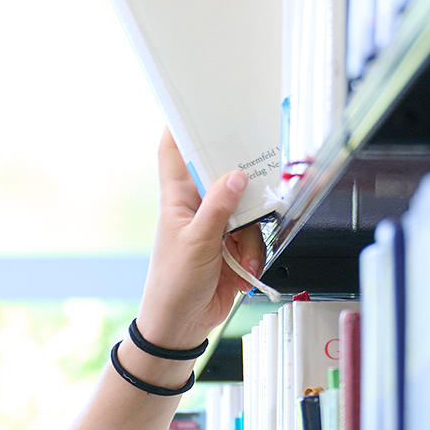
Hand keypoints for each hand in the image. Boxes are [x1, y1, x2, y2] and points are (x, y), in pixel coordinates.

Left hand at [132, 130, 262, 358]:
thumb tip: (237, 176)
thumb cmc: (173, 285)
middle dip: (240, 174)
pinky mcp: (235, 246)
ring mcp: (218, 226)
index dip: (180, 126)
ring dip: (250, 226)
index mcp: (178, 198)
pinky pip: (256, 235)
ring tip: (238, 248)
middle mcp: (198, 207)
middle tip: (255, 167)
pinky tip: (243, 265)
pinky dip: (255, 249)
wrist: (182, 327)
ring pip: (246, 205)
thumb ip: (218, 208)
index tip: (194, 103)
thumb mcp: (196, 243)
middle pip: (223, 173)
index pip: (174, 152)